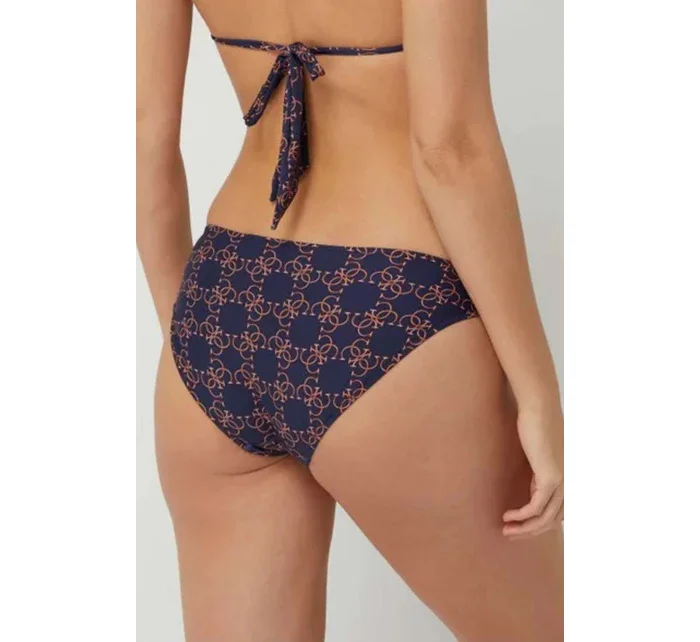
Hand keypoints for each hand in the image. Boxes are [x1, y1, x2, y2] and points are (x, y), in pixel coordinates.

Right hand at [503, 405, 563, 538]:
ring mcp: (562, 482)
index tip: (518, 527)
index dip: (538, 525)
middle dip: (530, 532)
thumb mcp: (539, 455)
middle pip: (552, 521)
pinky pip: (536, 507)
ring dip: (524, 528)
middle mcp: (569, 484)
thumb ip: (541, 472)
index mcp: (567, 479)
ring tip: (506, 530)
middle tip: (510, 535)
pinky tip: (509, 516)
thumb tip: (534, 488)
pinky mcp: (551, 477)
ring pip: (545, 518)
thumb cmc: (536, 425)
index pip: (557, 514)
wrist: (539, 408)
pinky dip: (522, 515)